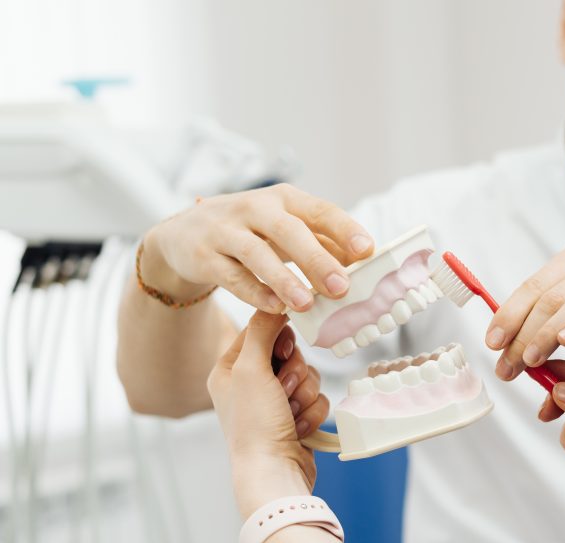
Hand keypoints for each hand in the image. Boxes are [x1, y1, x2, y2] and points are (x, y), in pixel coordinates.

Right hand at [141, 184, 374, 312]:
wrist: (184, 234)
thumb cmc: (250, 231)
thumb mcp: (285, 229)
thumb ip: (321, 243)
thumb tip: (362, 264)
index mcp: (284, 199)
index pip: (319, 210)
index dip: (344, 229)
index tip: (367, 249)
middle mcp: (254, 208)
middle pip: (288, 230)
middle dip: (317, 258)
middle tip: (342, 286)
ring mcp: (225, 230)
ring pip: (256, 253)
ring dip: (284, 279)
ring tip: (307, 303)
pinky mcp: (203, 255)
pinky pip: (231, 276)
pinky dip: (255, 292)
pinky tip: (276, 308)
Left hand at [207, 312, 330, 518]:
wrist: (273, 472)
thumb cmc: (253, 425)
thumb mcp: (251, 368)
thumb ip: (263, 330)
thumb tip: (275, 301)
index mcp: (229, 370)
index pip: (261, 331)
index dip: (279, 339)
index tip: (283, 351)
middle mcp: (250, 384)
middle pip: (291, 353)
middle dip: (296, 372)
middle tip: (284, 389)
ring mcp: (274, 402)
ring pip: (309, 375)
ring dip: (305, 394)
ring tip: (290, 413)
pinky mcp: (296, 417)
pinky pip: (318, 399)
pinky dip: (312, 412)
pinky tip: (299, 427)